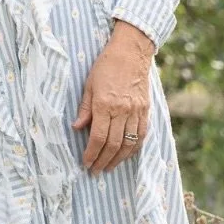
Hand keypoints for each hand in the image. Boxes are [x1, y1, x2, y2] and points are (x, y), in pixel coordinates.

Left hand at [72, 21, 152, 173]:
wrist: (131, 53)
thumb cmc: (106, 66)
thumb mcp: (89, 84)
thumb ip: (85, 108)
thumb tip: (77, 128)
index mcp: (105, 104)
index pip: (98, 137)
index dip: (91, 153)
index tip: (86, 163)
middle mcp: (122, 110)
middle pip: (113, 144)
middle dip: (103, 161)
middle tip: (95, 171)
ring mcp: (136, 112)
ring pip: (129, 144)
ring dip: (118, 159)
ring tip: (109, 167)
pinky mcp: (146, 111)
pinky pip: (141, 136)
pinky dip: (133, 149)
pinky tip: (126, 155)